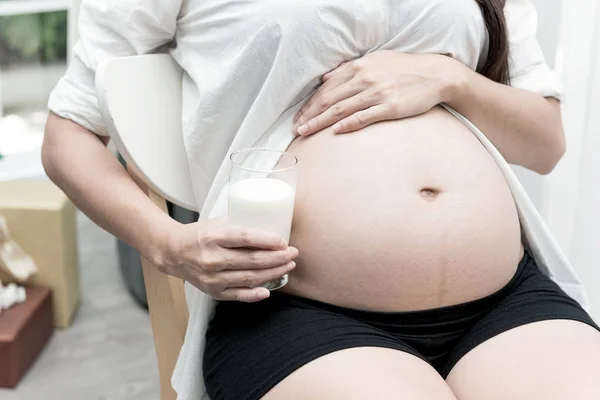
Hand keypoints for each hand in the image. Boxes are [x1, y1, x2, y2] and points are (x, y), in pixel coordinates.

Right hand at [158, 218, 298, 302]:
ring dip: (273, 273)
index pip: (245, 238)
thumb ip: (240, 224)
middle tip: (293, 253)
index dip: (267, 240)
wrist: (173, 252)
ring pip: (250, 278)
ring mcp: (212, 278)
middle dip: (278, 258)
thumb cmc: (199, 235)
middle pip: (252, 260)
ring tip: (288, 266)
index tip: (283, 241)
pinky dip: (255, 294)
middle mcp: (212, 258)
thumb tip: (271, 224)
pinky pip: (238, 295)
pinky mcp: (212, 291)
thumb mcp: (217, 223)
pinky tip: (269, 289)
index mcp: (213, 237)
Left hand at [293, 51, 462, 135]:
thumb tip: (325, 79)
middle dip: (309, 115)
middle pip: (329, 100)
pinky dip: (348, 124)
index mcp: (359, 68)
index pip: (327, 89)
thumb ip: (348, 69)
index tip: (298, 117)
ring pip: (341, 109)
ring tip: (306, 132)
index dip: (310, 104)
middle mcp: (365, 79)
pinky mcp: (390, 107)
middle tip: (295, 129)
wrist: (436, 74)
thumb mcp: (375, 60)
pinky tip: (335, 132)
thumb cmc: (404, 68)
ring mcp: (377, 93)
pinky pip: (364, 117)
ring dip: (320, 122)